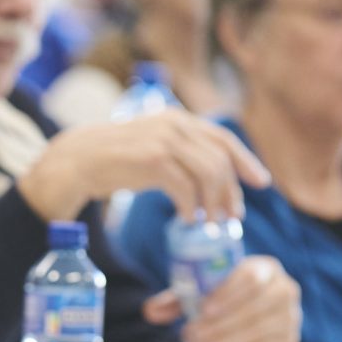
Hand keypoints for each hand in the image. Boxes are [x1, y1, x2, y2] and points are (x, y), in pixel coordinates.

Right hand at [19, 110, 270, 222]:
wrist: (79, 160)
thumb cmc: (118, 159)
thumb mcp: (155, 147)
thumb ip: (182, 153)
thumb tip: (216, 178)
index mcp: (179, 119)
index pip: (223, 139)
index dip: (246, 161)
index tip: (261, 183)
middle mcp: (175, 125)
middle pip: (220, 161)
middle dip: (230, 192)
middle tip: (230, 217)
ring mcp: (164, 141)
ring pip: (208, 174)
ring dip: (212, 203)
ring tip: (207, 221)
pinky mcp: (152, 160)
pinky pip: (184, 188)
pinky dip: (190, 207)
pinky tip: (187, 219)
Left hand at [143, 255, 300, 341]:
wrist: (252, 318)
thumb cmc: (224, 299)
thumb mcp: (201, 293)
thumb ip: (176, 299)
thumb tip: (150, 311)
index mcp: (264, 268)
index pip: (251, 277)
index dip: (228, 293)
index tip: (203, 309)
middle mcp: (284, 290)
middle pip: (254, 308)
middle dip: (219, 325)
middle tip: (190, 336)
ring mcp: (289, 317)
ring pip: (258, 332)